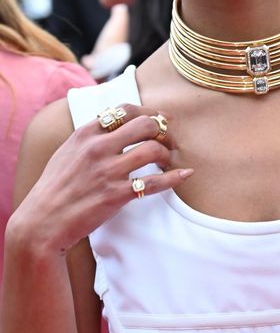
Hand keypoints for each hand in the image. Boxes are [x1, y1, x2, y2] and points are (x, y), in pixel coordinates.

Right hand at [13, 104, 193, 252]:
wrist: (42, 222)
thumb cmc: (54, 187)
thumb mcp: (66, 152)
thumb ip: (89, 136)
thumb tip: (112, 122)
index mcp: (85, 134)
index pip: (124, 110)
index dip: (148, 111)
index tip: (159, 118)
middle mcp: (98, 148)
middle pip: (144, 124)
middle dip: (163, 128)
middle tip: (169, 137)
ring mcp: (108, 171)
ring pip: (152, 150)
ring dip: (167, 153)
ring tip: (168, 159)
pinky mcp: (116, 195)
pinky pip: (154, 183)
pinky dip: (174, 178)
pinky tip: (185, 175)